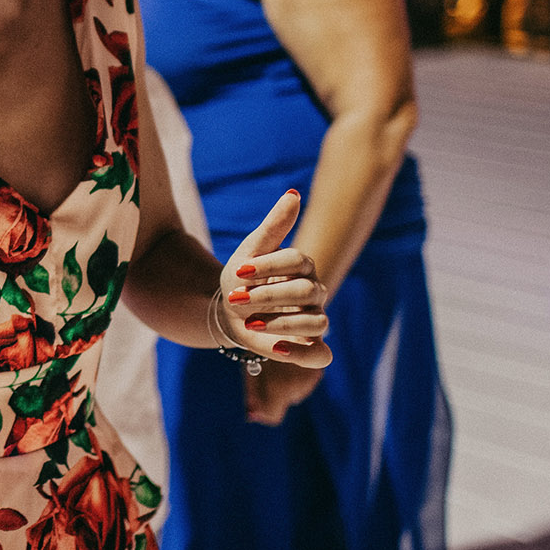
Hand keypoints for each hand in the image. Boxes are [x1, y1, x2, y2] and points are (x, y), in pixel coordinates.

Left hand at [219, 190, 331, 416]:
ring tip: (251, 323)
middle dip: (269, 296)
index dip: (268, 266)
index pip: (297, 260)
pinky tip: (277, 349)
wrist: (228, 310)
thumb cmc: (241, 278)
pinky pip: (321, 355)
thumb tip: (293, 194)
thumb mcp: (250, 250)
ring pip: (317, 322)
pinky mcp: (308, 345)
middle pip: (306, 292)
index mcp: (302, 265)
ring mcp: (313, 318)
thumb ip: (274, 226)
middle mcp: (313, 291)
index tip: (239, 271)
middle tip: (237, 300)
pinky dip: (302, 355)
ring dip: (283, 324)